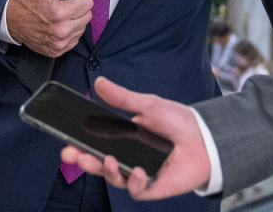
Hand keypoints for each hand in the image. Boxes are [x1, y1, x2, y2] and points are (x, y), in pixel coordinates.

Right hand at [6, 0, 92, 56]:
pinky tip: (60, 26)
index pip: (88, 4)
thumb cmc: (25, 3)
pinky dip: (70, 34)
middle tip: (67, 6)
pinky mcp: (56, 50)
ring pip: (82, 29)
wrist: (10, 20)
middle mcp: (61, 30)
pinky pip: (74, 41)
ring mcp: (59, 42)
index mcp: (59, 12)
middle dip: (80, 10)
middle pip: (87, 17)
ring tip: (63, 16)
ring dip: (76, 22)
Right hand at [60, 76, 210, 199]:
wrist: (206, 137)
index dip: (78, 145)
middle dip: (84, 161)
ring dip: (107, 172)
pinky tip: (140, 172)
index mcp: (123, 138)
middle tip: (73, 155)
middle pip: (99, 164)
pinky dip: (136, 182)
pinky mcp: (154, 186)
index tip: (66, 143)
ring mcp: (140, 173)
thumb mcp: (147, 105)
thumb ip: (123, 99)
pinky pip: (138, 190)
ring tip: (109, 162)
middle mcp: (128, 157)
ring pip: (115, 179)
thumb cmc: (177, 121)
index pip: (95, 144)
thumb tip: (99, 82)